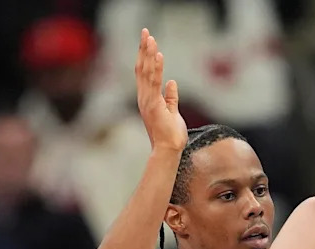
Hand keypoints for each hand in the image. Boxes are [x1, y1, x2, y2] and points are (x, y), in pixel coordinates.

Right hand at [135, 29, 187, 152]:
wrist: (168, 150)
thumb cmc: (171, 135)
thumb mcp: (172, 112)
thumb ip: (171, 97)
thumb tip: (172, 82)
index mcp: (147, 99)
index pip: (144, 73)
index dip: (145, 56)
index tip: (148, 41)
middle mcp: (144, 98)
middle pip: (142, 69)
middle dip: (144, 49)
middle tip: (146, 32)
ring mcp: (147, 101)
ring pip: (146, 73)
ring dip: (148, 54)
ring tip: (151, 38)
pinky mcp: (153, 105)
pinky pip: (154, 83)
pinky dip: (157, 68)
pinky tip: (159, 55)